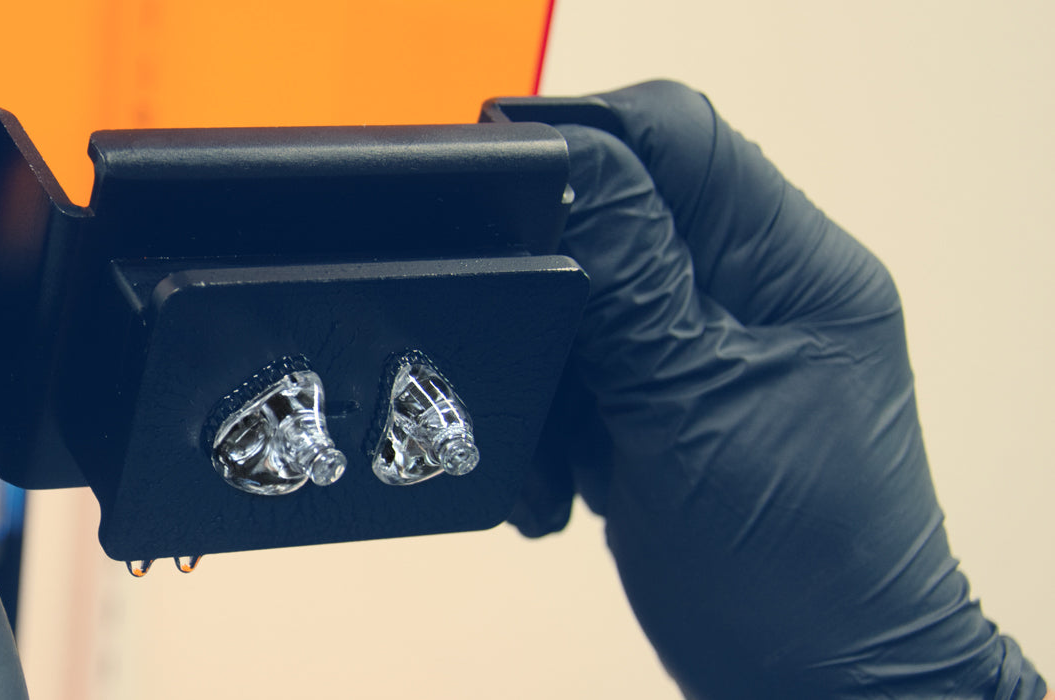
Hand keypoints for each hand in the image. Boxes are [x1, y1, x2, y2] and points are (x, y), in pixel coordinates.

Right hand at [512, 81, 1043, 697]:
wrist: (813, 692)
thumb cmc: (804, 577)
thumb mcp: (689, 409)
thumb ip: (624, 279)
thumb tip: (564, 163)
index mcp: (797, 269)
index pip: (680, 138)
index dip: (583, 147)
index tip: (498, 187)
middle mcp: (762, 297)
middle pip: (621, 218)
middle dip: (552, 287)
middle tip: (538, 359)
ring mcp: (715, 353)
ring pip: (586, 301)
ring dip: (546, 372)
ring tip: (559, 447)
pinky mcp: (672, 408)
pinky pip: (582, 373)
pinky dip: (552, 423)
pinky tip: (566, 477)